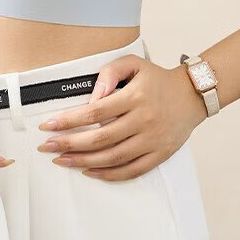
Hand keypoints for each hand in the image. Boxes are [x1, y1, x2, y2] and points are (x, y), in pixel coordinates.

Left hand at [36, 54, 207, 180]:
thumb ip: (110, 74)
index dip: (68, 121)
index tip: (47, 126)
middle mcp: (144, 120)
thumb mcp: (133, 64)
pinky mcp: (159, 154)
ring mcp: (152, 140)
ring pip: (112, 158)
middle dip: (69, 144)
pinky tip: (89, 171)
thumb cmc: (157, 79)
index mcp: (135, 97)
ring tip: (61, 160)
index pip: (94, 113)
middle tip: (47, 147)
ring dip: (83, 161)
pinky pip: (131, 170)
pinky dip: (109, 174)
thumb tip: (93, 96)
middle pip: (100, 138)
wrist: (192, 95)